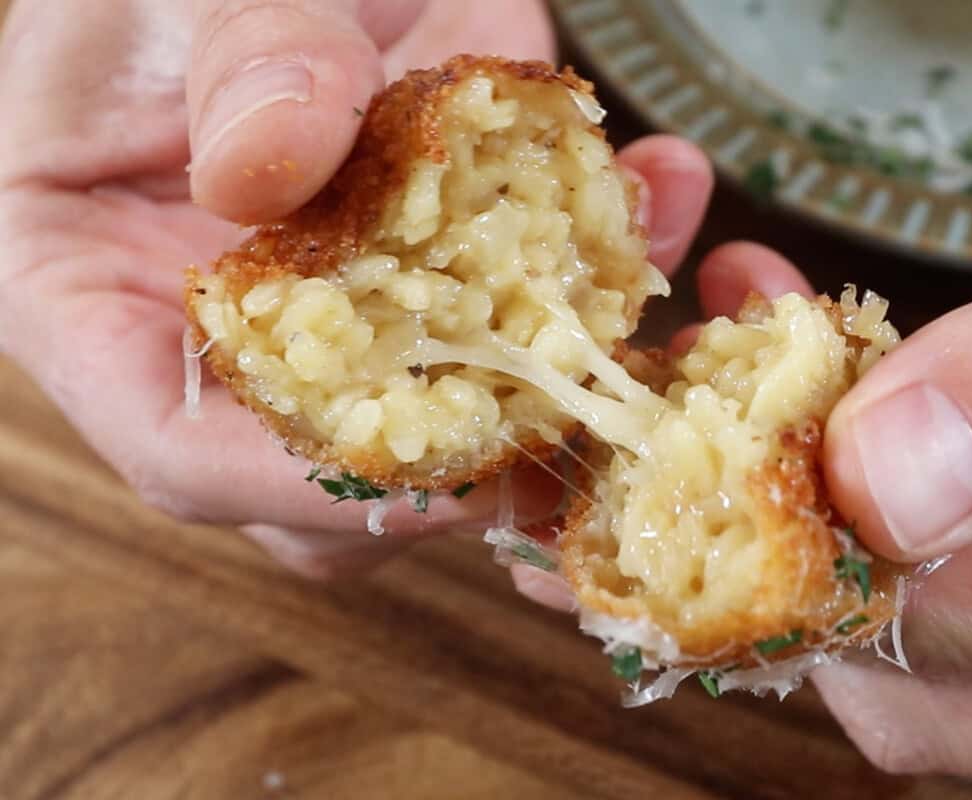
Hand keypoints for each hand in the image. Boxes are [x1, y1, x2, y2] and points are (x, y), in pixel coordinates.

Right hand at [0, 0, 714, 578]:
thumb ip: (243, 61)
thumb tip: (268, 165)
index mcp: (100, 299)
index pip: (178, 452)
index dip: (290, 485)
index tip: (416, 471)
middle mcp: (231, 344)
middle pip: (328, 486)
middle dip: (456, 472)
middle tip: (559, 413)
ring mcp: (348, 323)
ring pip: (448, 435)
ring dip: (566, 387)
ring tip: (632, 287)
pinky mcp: (448, 277)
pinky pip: (537, 322)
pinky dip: (613, 269)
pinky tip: (664, 184)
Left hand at [511, 166, 971, 784]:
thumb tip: (875, 482)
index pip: (927, 643)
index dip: (763, 559)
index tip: (652, 464)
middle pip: (906, 678)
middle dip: (765, 542)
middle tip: (690, 398)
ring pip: (936, 644)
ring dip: (817, 509)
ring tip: (757, 347)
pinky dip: (899, 503)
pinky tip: (864, 387)